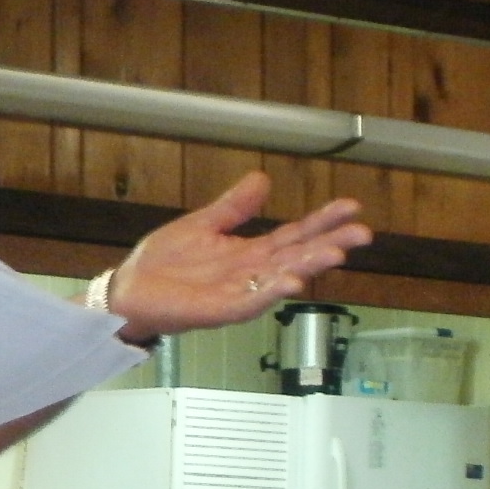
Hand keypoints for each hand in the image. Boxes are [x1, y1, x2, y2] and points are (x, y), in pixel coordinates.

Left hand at [108, 172, 371, 340]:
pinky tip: (290, 283)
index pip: (295, 234)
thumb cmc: (163, 263)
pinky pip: (249, 303)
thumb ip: (235, 207)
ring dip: (308, 267)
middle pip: (298, 256)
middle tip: (361, 233)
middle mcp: (250, 273)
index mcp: (249, 252)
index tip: (352, 207)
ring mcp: (237, 293)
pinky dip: (270, 293)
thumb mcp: (203, 225)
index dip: (323, 221)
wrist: (128, 290)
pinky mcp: (217, 310)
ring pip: (280, 279)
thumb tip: (262, 179)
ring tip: (334, 254)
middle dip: (330, 244)